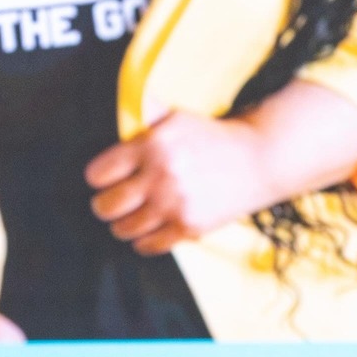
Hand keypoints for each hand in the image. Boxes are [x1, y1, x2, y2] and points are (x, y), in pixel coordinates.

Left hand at [85, 78, 356, 254]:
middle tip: (110, 203)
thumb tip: (116, 110)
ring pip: (124, 229)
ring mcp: (174, 205)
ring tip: (131, 216)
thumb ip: (144, 120)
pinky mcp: (189, 227)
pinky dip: (143, 241)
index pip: (98, 173)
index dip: (98, 178)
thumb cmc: (213, 138)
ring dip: (123, 225)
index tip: (103, 179)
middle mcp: (160, 176)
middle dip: (104, 205)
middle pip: (105, 206)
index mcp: (152, 145)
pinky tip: (149, 230)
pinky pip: (148, 245)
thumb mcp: (176, 118)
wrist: (259, 158)